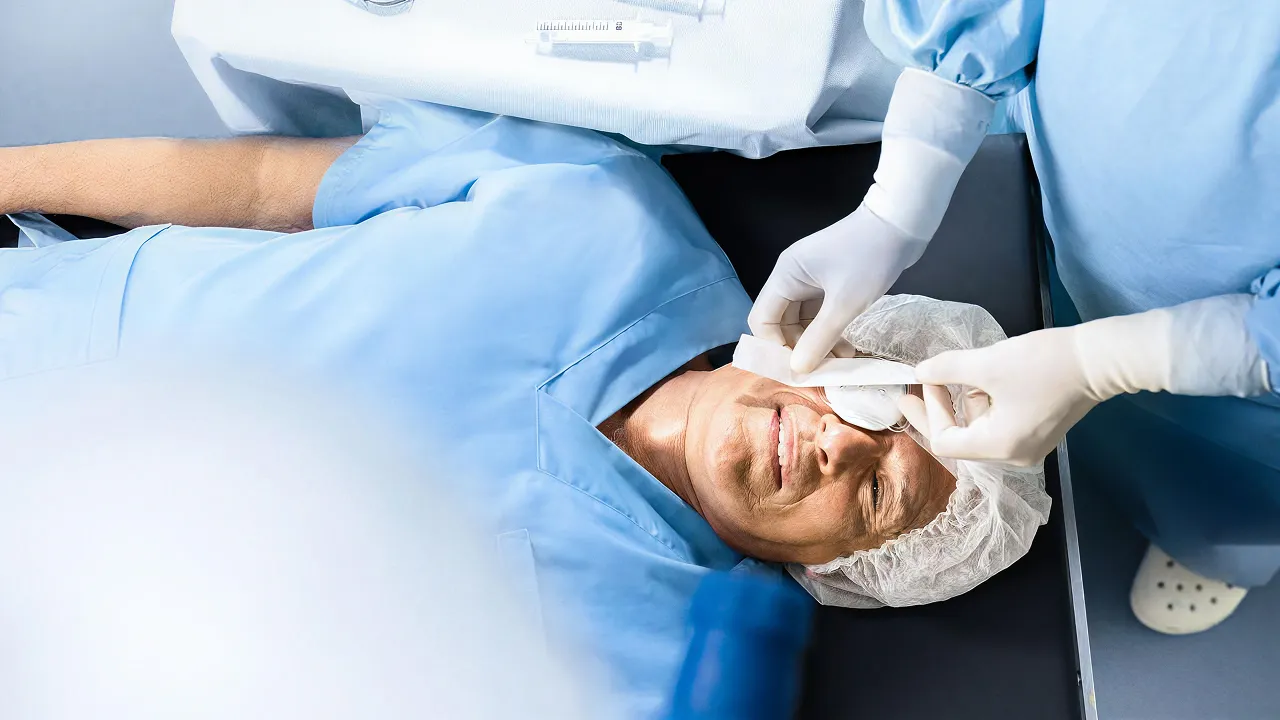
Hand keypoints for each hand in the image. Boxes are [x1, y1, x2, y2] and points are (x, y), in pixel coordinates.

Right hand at [748, 205, 925, 373]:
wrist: (902, 222)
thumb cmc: (870, 258)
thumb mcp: (845, 304)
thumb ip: (819, 339)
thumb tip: (797, 369)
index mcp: (785, 276)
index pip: (762, 320)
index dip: (774, 347)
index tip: (797, 368)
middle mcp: (791, 276)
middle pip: (781, 323)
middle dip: (799, 348)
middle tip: (823, 369)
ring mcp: (810, 278)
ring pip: (802, 320)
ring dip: (817, 342)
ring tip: (842, 360)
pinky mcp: (829, 280)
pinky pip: (819, 313)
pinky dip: (829, 331)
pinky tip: (847, 345)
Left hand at [897, 295, 1270, 465]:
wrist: (1101, 359)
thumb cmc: (1043, 364)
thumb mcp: (988, 364)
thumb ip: (948, 370)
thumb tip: (919, 372)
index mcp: (999, 447)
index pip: (946, 442)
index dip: (928, 411)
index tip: (920, 382)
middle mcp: (1013, 456)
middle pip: (960, 441)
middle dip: (936, 413)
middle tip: (911, 392)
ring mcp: (1028, 446)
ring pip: (978, 431)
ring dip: (960, 407)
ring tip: (953, 378)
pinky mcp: (1039, 431)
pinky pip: (997, 424)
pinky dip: (982, 406)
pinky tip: (978, 383)